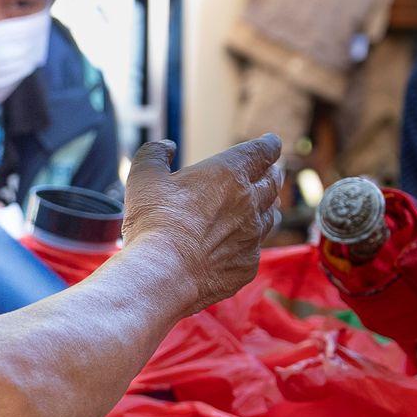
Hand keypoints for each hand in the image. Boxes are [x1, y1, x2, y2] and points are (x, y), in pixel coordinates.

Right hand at [123, 136, 283, 312]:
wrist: (164, 274)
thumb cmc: (154, 222)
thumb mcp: (144, 176)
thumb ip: (155, 153)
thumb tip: (166, 146)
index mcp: (229, 174)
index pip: (262, 151)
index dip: (269, 144)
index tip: (271, 142)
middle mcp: (249, 203)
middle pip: (273, 183)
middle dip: (272, 174)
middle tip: (270, 171)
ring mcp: (252, 237)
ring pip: (271, 217)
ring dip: (268, 208)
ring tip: (264, 206)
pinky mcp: (247, 266)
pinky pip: (255, 250)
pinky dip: (250, 243)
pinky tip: (240, 245)